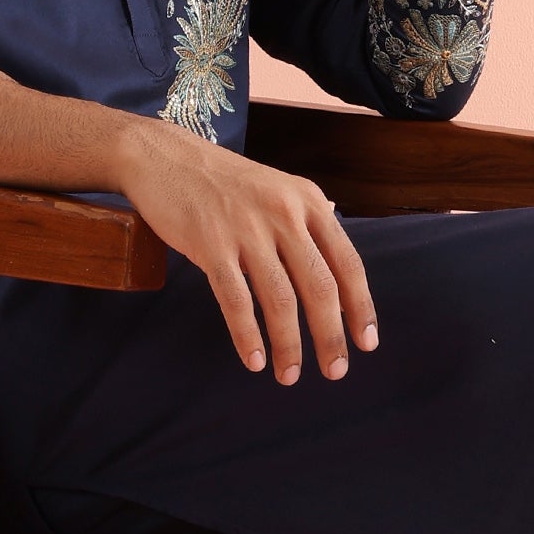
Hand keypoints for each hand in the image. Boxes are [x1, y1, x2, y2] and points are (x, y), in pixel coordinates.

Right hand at [117, 119, 378, 383]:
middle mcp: (285, 214)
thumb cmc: (224, 181)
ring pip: (280, 299)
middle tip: (335, 372)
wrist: (165, 157)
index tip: (367, 343)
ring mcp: (248, 229)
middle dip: (331, 336)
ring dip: (288, 345)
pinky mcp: (210, 244)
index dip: (361, 307)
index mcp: (309, 202)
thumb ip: (310, 223)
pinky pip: (236, 299)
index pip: (348, 263)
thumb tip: (339, 262)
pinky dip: (247, 335)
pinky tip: (253, 360)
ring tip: (289, 376)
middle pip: (320, 287)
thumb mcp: (279, 189)